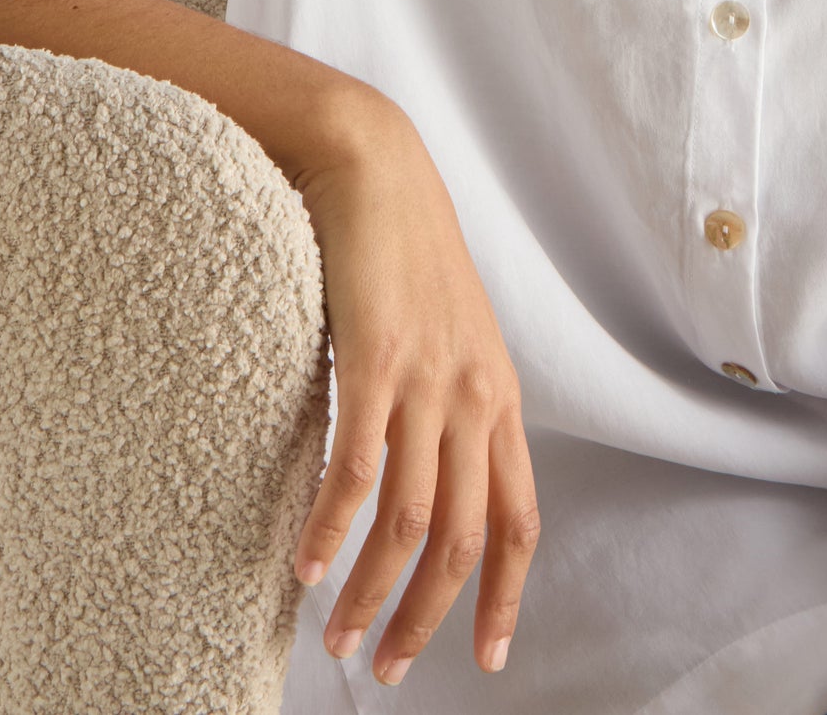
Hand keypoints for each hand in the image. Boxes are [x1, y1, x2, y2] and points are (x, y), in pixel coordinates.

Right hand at [291, 101, 540, 684]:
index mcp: (499, 394)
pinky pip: (357, 470)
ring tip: (336, 639)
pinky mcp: (376, 358)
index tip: (485, 658)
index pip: (519, 517)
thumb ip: (448, 396)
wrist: (374, 163)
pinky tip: (306, 567)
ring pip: (411, 519)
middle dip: (429, 616)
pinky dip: (333, 530)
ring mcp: (428, 378)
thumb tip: (428, 465)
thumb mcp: (446, 330)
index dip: (503, 595)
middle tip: (389, 668)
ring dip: (373, 593)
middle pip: (465, 537)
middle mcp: (476, 394)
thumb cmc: (401, 245)